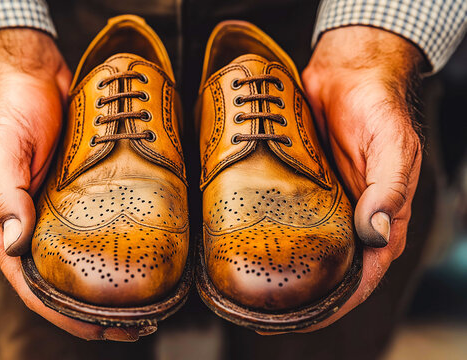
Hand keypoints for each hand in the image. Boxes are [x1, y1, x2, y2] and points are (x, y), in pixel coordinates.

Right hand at [0, 29, 142, 340]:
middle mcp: (35, 228)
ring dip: (112, 289)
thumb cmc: (13, 114)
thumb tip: (14, 246)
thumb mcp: (1, 153)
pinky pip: (101, 233)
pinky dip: (118, 253)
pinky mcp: (84, 197)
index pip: (33, 287)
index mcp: (7, 228)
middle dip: (95, 313)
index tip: (100, 330)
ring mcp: (61, 215)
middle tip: (136, 326)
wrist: (37, 80)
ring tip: (148, 307)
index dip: (65, 315)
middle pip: (64, 285)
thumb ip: (5, 197)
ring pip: (85, 264)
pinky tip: (143, 263)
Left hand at [263, 26, 423, 332]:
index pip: (365, 274)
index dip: (340, 302)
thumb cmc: (377, 107)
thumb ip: (388, 188)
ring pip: (306, 247)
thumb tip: (376, 232)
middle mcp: (352, 216)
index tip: (308, 319)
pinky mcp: (301, 185)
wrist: (347, 74)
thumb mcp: (392, 145)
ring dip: (285, 269)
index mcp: (382, 217)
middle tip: (269, 314)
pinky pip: (286, 216)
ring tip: (253, 290)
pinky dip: (271, 233)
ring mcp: (325, 202)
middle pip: (332, 269)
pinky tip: (248, 244)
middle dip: (307, 295)